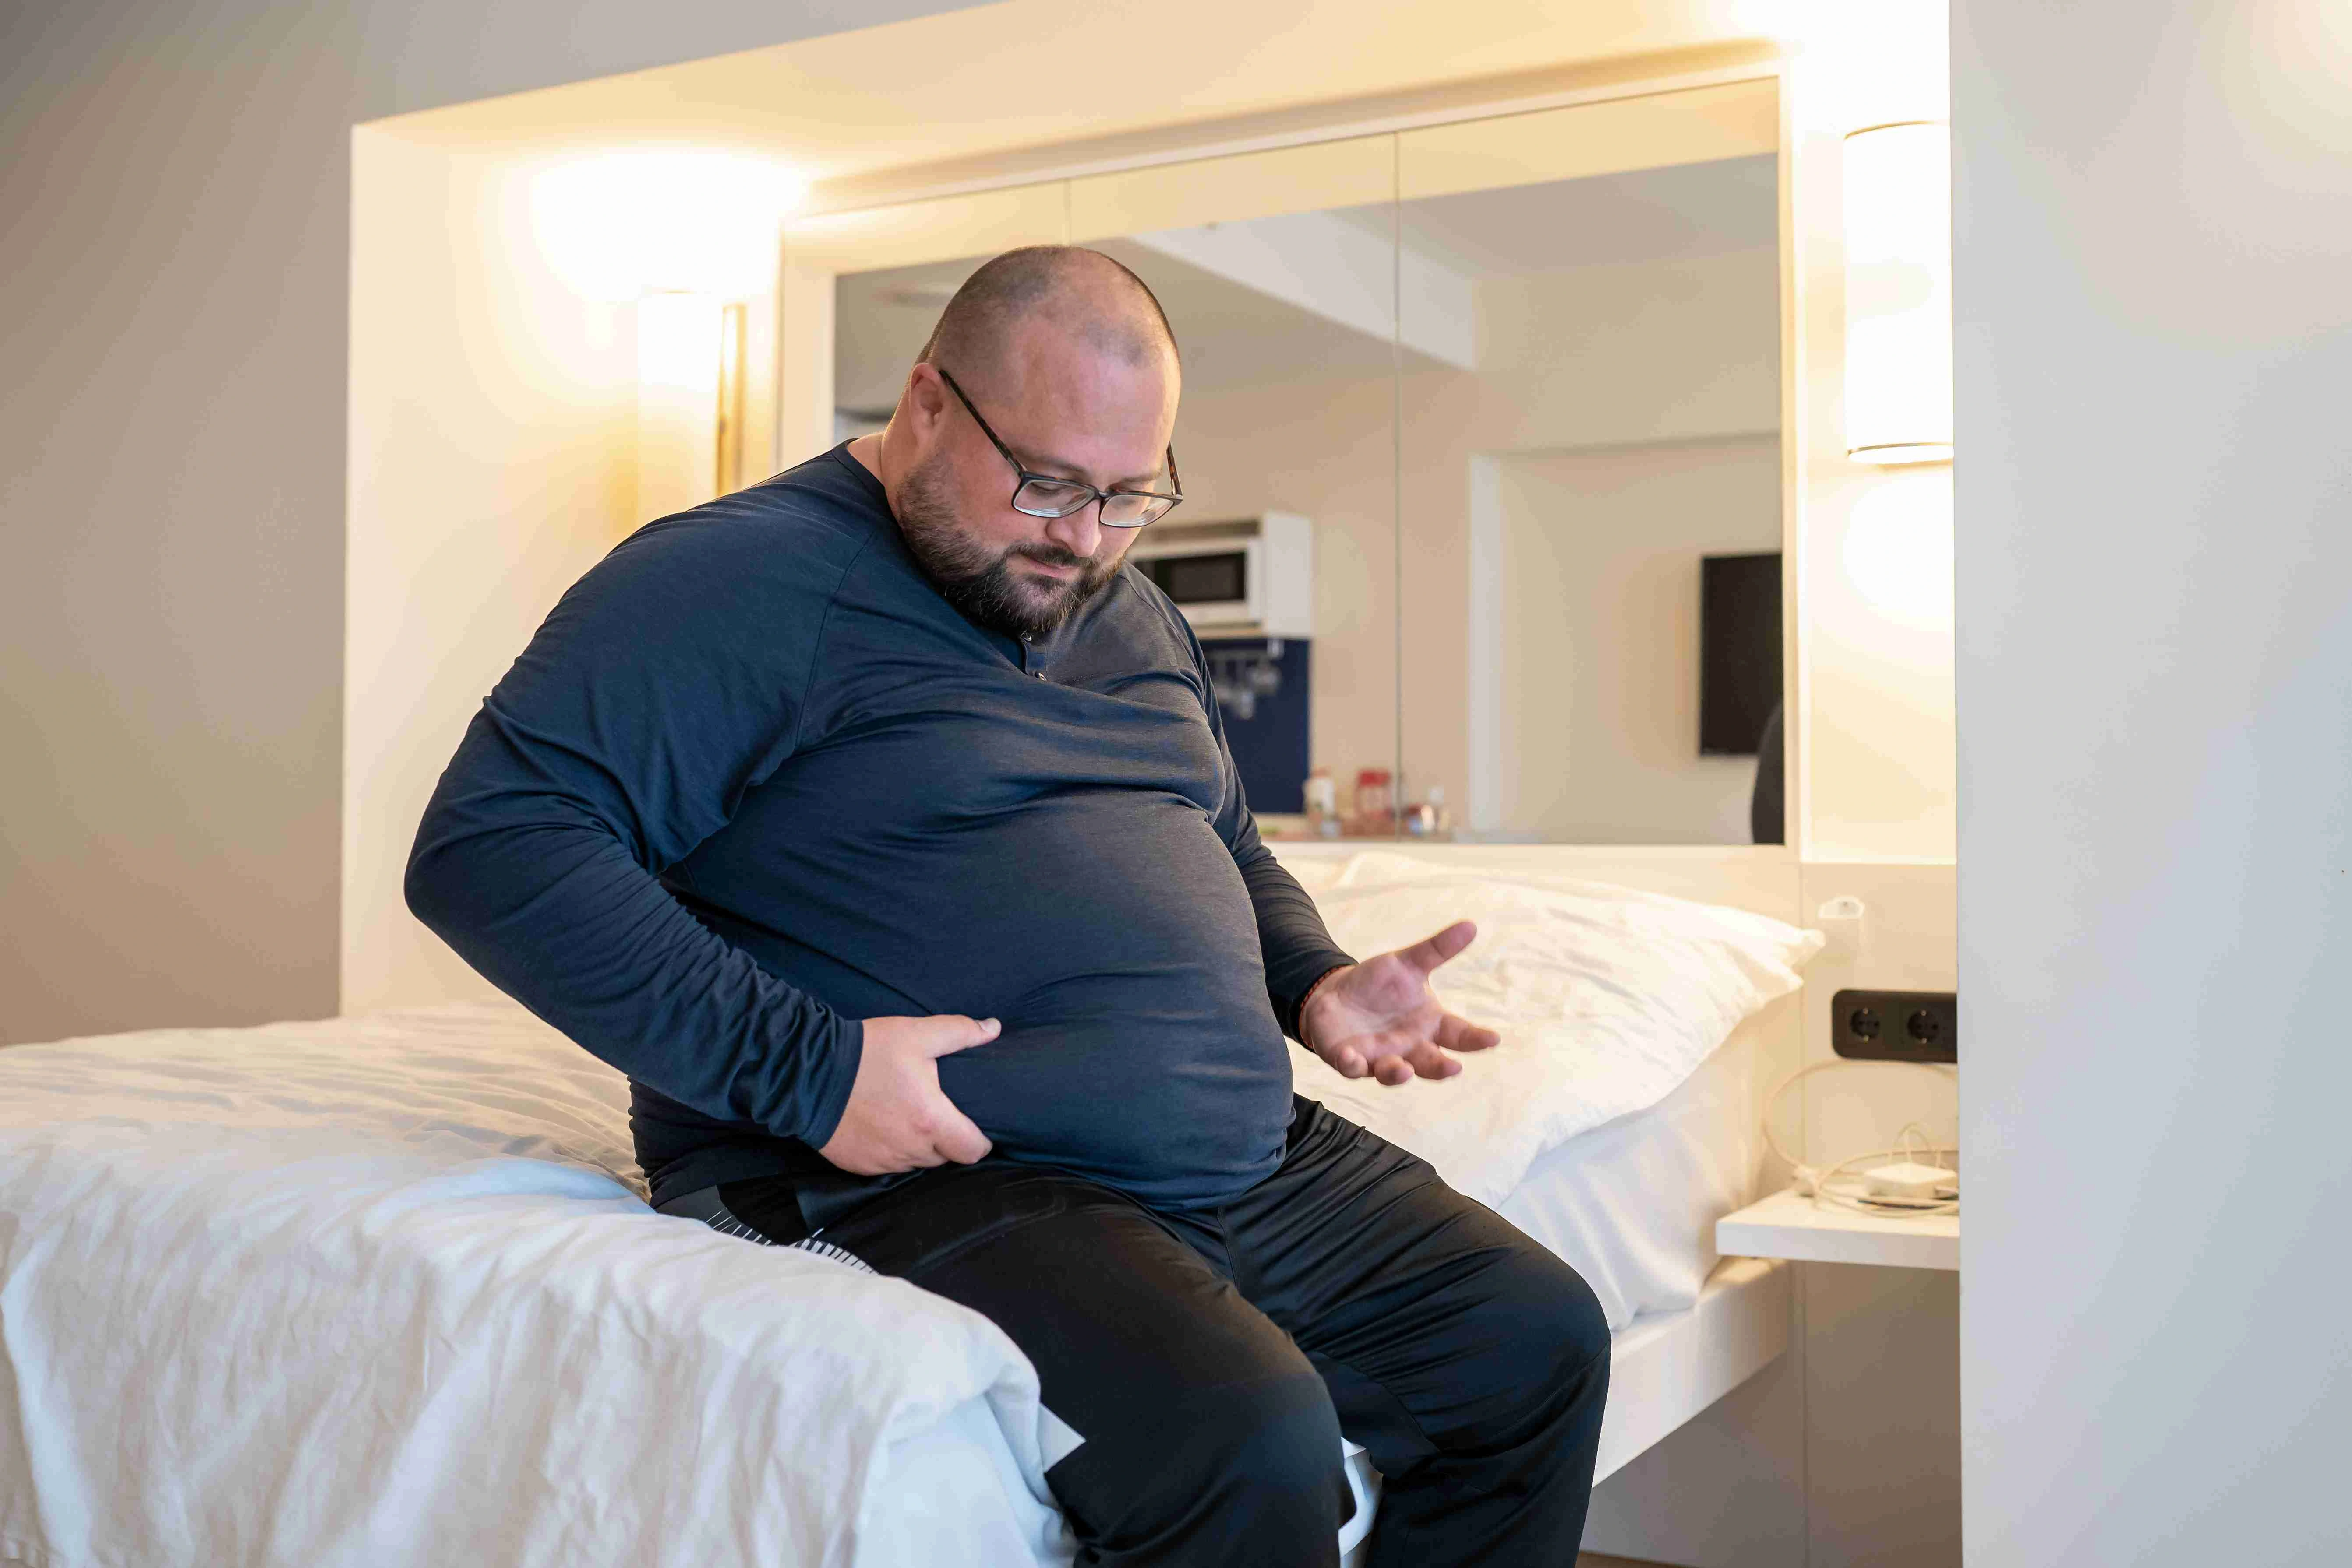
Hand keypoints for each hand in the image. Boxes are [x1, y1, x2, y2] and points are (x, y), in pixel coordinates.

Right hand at [817, 1013, 999, 1174]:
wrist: (808, 1072)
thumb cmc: (867, 1053)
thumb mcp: (917, 1034)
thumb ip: (960, 1032)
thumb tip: (992, 1028)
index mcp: (930, 1121)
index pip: (973, 1151)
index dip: (979, 1140)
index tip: (974, 1126)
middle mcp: (910, 1149)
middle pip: (945, 1157)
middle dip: (946, 1139)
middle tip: (936, 1111)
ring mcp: (883, 1161)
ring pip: (916, 1162)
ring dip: (918, 1145)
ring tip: (907, 1114)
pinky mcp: (859, 1165)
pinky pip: (888, 1165)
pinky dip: (891, 1149)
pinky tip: (882, 1124)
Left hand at [1297, 920, 1500, 1086]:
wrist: (1337, 994)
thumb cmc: (1379, 984)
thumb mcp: (1408, 963)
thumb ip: (1437, 949)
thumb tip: (1471, 925)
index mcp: (1429, 1025)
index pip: (1459, 1035)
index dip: (1476, 1039)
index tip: (1493, 1038)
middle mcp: (1409, 1047)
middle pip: (1431, 1063)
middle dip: (1441, 1068)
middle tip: (1454, 1068)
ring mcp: (1380, 1057)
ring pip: (1393, 1072)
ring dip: (1398, 1073)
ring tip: (1404, 1070)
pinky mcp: (1350, 1060)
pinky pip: (1353, 1067)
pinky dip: (1352, 1064)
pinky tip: (1350, 1056)